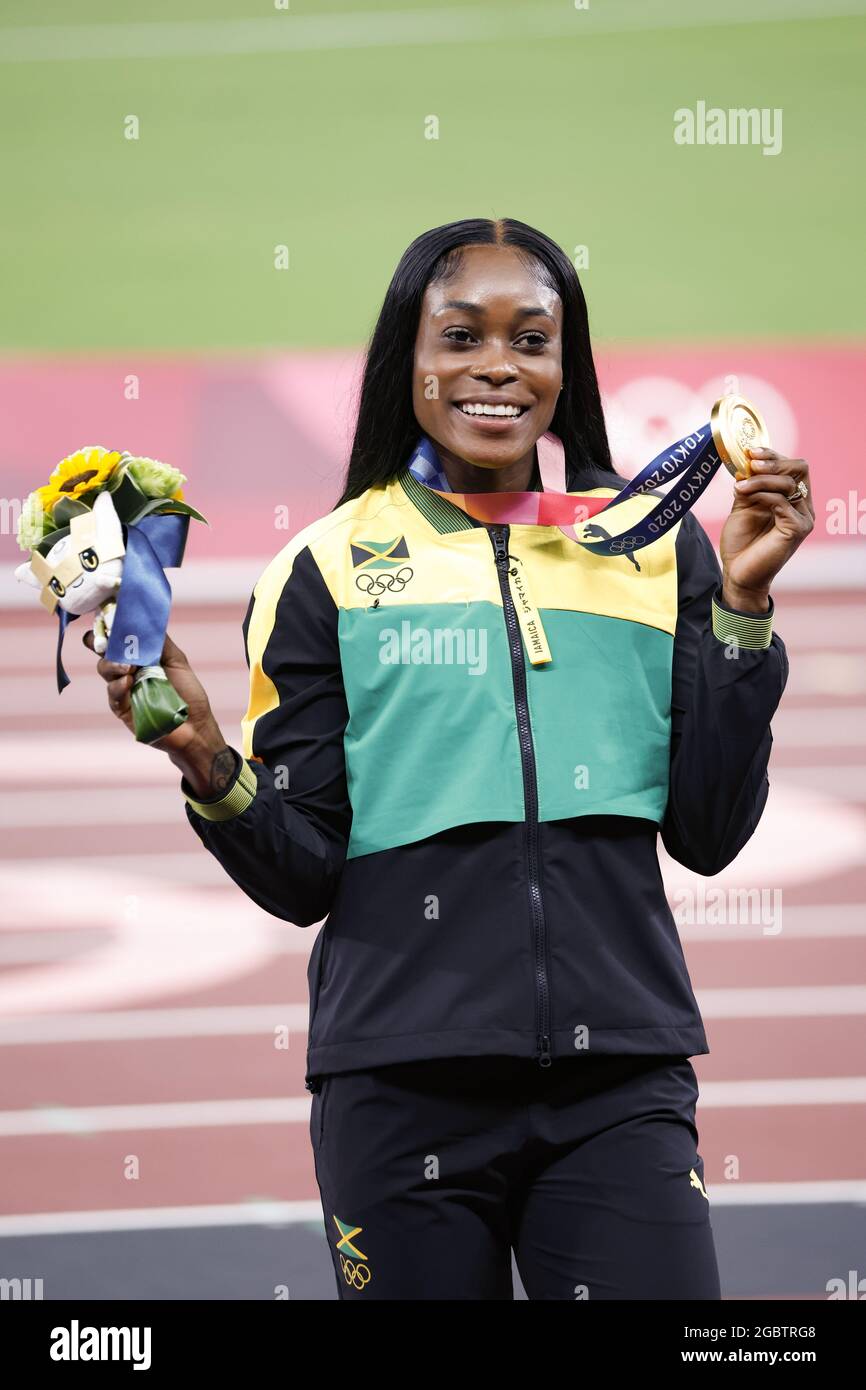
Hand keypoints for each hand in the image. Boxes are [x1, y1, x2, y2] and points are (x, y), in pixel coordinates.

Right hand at [83, 628, 231, 796]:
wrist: (196, 725)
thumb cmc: (188, 693)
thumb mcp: (177, 661)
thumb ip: (161, 642)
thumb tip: (146, 619)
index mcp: (139, 657)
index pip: (117, 639)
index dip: (108, 628)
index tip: (107, 616)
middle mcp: (127, 671)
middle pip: (104, 652)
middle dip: (101, 642)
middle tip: (107, 639)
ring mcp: (123, 690)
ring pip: (105, 670)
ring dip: (112, 664)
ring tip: (127, 666)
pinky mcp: (122, 709)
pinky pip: (113, 694)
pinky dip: (118, 686)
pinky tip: (127, 683)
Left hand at [719, 447, 814, 611]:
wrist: (738, 572)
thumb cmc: (742, 542)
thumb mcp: (743, 506)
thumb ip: (749, 485)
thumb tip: (747, 463)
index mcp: (793, 499)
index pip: (793, 466)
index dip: (773, 455)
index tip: (751, 451)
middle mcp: (804, 506)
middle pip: (800, 468)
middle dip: (774, 462)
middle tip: (751, 463)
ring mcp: (803, 518)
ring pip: (789, 483)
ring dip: (760, 480)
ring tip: (739, 486)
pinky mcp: (797, 529)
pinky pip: (782, 502)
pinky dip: (762, 495)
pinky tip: (745, 497)